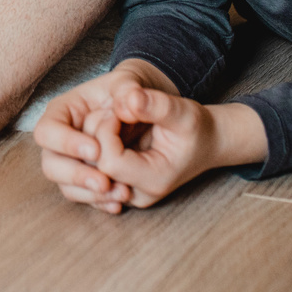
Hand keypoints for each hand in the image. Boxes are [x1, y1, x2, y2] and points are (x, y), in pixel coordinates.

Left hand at [36, 63, 264, 210]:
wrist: (205, 143)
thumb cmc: (196, 127)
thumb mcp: (183, 112)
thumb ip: (157, 105)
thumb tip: (130, 97)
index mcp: (154, 180)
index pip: (108, 161)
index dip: (105, 132)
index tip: (118, 110)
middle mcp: (137, 194)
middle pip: (92, 168)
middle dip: (96, 134)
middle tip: (114, 113)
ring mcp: (126, 194)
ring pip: (85, 172)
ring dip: (92, 141)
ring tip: (114, 122)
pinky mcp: (117, 187)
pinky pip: (89, 173)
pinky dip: (93, 150)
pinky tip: (110, 133)